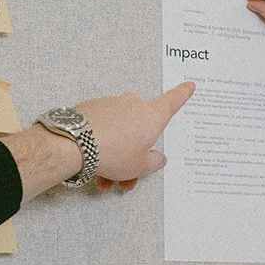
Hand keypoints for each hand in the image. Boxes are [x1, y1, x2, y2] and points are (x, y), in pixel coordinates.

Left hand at [79, 81, 194, 183]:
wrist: (75, 144)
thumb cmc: (114, 153)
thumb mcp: (140, 166)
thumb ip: (153, 162)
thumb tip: (158, 157)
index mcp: (151, 116)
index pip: (172, 102)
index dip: (182, 94)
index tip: (189, 85)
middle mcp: (133, 104)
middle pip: (140, 129)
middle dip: (135, 151)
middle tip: (127, 176)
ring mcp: (111, 104)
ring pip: (119, 131)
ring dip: (115, 154)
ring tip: (106, 179)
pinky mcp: (92, 107)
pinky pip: (102, 128)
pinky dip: (100, 144)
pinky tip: (92, 162)